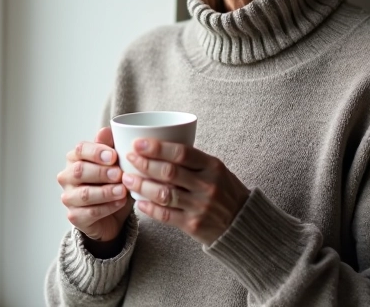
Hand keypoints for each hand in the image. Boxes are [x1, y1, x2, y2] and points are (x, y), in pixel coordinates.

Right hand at [56, 127, 132, 256]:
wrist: (113, 215)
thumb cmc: (112, 183)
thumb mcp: (116, 163)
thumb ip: (110, 146)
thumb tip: (106, 130)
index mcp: (75, 158)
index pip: (80, 150)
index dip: (96, 152)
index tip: (114, 156)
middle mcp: (67, 176)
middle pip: (79, 171)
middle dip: (101, 172)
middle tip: (119, 174)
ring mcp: (69, 197)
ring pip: (84, 194)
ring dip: (105, 191)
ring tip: (122, 190)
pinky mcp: (74, 216)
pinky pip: (90, 212)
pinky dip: (107, 207)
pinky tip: (120, 202)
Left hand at [121, 139, 249, 245]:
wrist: (242, 223)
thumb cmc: (224, 191)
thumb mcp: (216, 170)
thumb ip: (193, 161)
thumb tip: (158, 147)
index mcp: (213, 166)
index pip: (181, 153)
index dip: (157, 147)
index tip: (138, 143)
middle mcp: (207, 185)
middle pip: (169, 172)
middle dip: (144, 164)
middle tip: (128, 158)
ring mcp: (200, 206)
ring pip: (163, 194)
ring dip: (141, 185)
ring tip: (127, 179)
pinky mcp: (193, 225)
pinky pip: (165, 215)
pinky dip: (149, 208)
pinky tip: (139, 202)